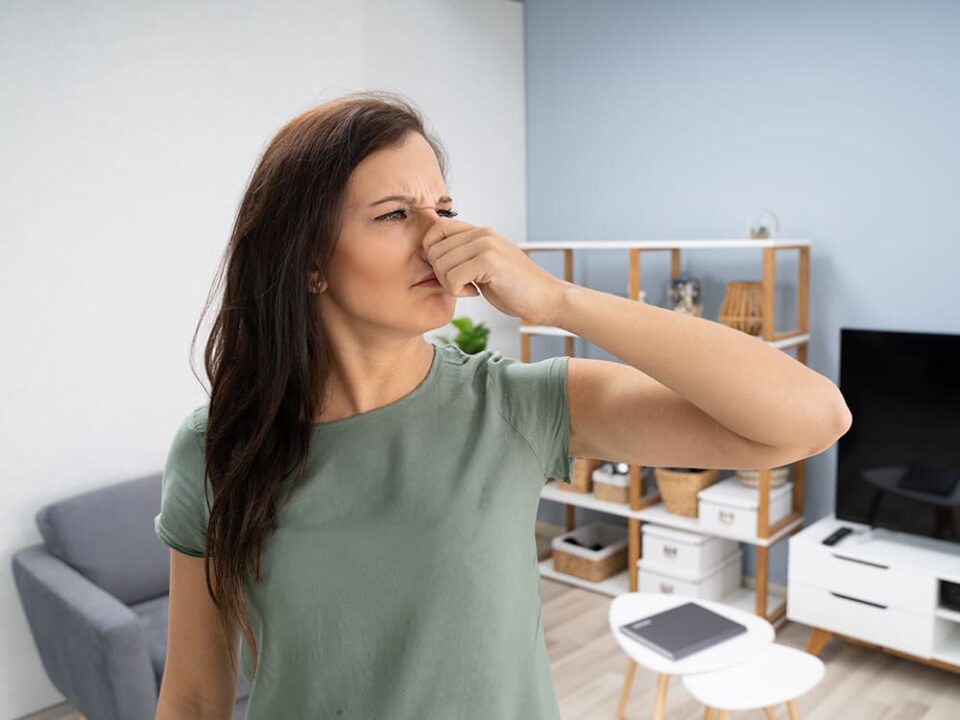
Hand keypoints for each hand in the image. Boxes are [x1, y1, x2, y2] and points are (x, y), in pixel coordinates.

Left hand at [421, 217, 565, 324]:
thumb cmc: (516, 287)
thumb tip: (434, 257)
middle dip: (439, 273)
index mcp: (480, 231)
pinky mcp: (489, 261)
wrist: (547, 298)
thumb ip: (466, 256)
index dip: (431, 252)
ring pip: (440, 263)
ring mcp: (486, 245)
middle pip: (433, 248)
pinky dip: (457, 291)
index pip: (436, 228)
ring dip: (448, 283)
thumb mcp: (486, 265)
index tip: (447, 271)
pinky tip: (475, 292)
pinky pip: (452, 277)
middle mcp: (482, 233)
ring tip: (469, 288)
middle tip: (460, 284)